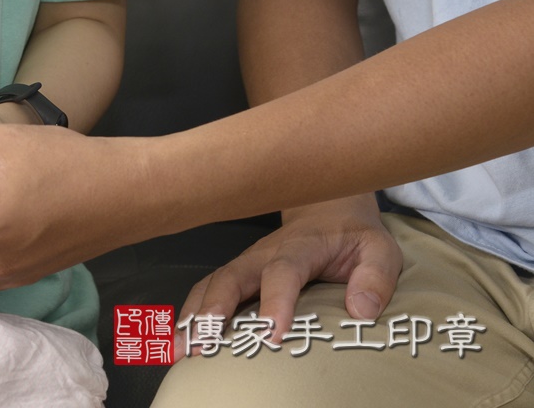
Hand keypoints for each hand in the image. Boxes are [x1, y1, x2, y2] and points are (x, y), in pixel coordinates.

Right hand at [177, 194, 402, 352]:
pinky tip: (180, 339)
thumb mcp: (379, 250)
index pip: (283, 272)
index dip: (276, 302)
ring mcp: (247, 263)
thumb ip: (375, 278)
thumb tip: (360, 311)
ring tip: (179, 349)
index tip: (272, 335)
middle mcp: (264, 255)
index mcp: (300, 247)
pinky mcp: (238, 274)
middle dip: (213, 310)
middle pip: (231, 277)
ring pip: (212, 284)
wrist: (327, 209)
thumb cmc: (352, 236)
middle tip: (202, 343)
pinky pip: (208, 290)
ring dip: (192, 315)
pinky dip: (190, 313)